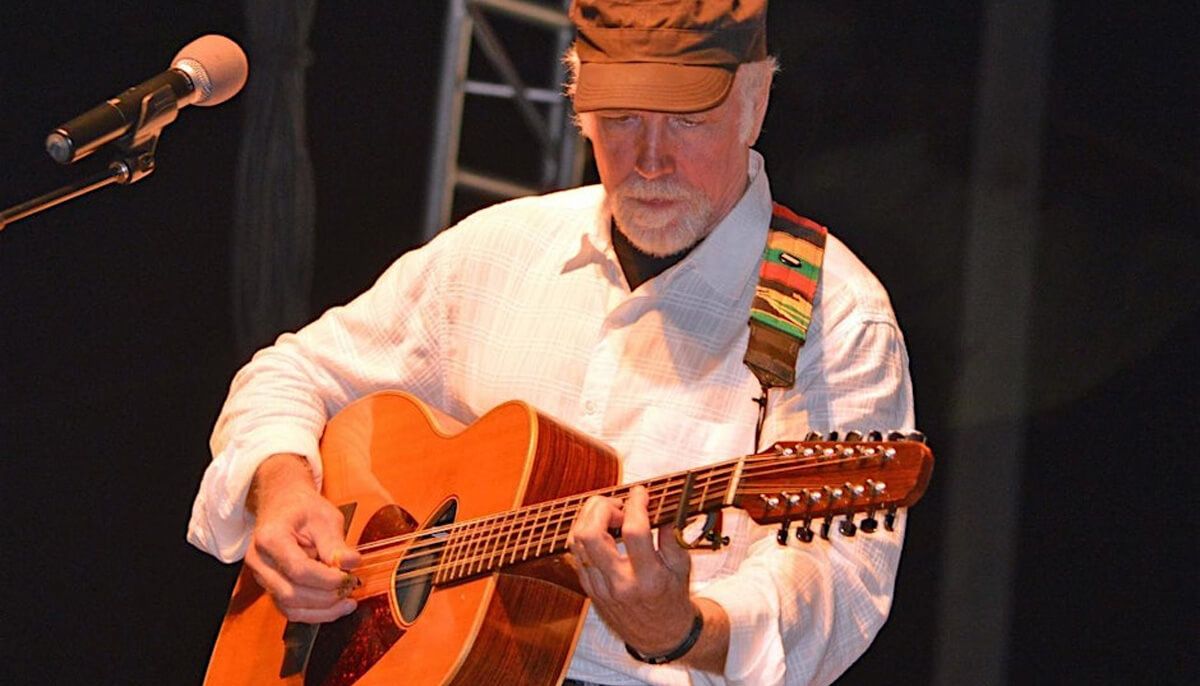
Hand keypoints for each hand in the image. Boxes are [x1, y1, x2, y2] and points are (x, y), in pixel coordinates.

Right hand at [244, 453, 361, 622]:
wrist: (283, 504)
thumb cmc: (302, 508)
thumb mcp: (324, 517)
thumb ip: (335, 543)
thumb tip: (352, 564)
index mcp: (270, 538)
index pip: (298, 569)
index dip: (327, 579)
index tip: (350, 577)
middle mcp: (259, 561)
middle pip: (291, 594)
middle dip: (326, 597)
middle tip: (352, 587)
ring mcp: (261, 577)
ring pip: (289, 607)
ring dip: (322, 611)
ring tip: (348, 602)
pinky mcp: (270, 587)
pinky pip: (290, 609)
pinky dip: (314, 613)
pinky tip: (336, 606)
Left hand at [568, 485, 699, 655]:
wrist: (659, 635)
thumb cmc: (673, 598)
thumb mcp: (682, 566)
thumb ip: (672, 534)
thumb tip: (663, 504)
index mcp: (648, 578)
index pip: (635, 531)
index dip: (636, 504)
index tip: (641, 493)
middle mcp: (620, 584)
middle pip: (591, 534)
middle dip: (602, 508)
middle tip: (620, 507)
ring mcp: (600, 588)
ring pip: (577, 541)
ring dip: (590, 518)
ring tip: (611, 516)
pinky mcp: (589, 589)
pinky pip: (575, 553)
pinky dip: (585, 534)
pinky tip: (602, 530)